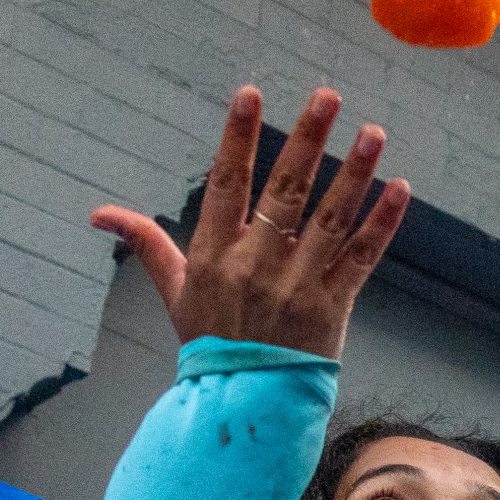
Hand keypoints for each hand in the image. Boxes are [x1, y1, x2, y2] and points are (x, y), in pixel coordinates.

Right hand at [91, 86, 407, 362]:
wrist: (243, 405)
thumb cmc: (210, 343)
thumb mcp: (174, 292)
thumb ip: (146, 244)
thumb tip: (99, 214)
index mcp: (214, 255)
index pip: (227, 184)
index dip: (238, 138)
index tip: (251, 95)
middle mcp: (256, 265)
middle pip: (285, 191)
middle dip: (307, 140)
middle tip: (327, 96)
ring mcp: (297, 286)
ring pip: (330, 220)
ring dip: (355, 173)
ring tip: (373, 133)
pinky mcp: (331, 308)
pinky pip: (360, 259)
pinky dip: (382, 225)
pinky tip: (400, 189)